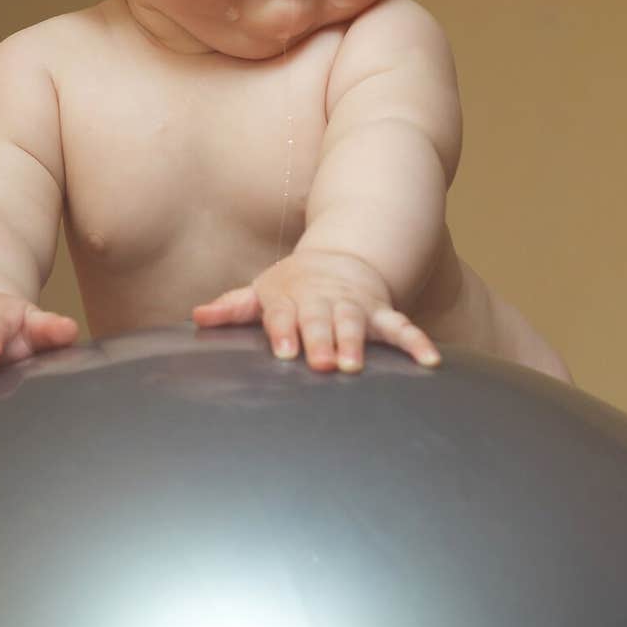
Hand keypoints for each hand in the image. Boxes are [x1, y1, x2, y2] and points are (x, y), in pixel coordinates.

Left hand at [193, 250, 440, 373]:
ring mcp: (355, 307)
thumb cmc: (293, 287)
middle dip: (321, 340)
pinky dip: (417, 343)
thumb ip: (233, 308)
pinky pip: (402, 328)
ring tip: (356, 367)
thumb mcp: (262, 292)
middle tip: (322, 363)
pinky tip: (430, 362)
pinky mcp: (381, 314)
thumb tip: (197, 316)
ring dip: (357, 342)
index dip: (284, 332)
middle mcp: (323, 302)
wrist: (341, 260)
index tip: (284, 353)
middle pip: (321, 320)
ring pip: (357, 323)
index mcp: (290, 298)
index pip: (283, 315)